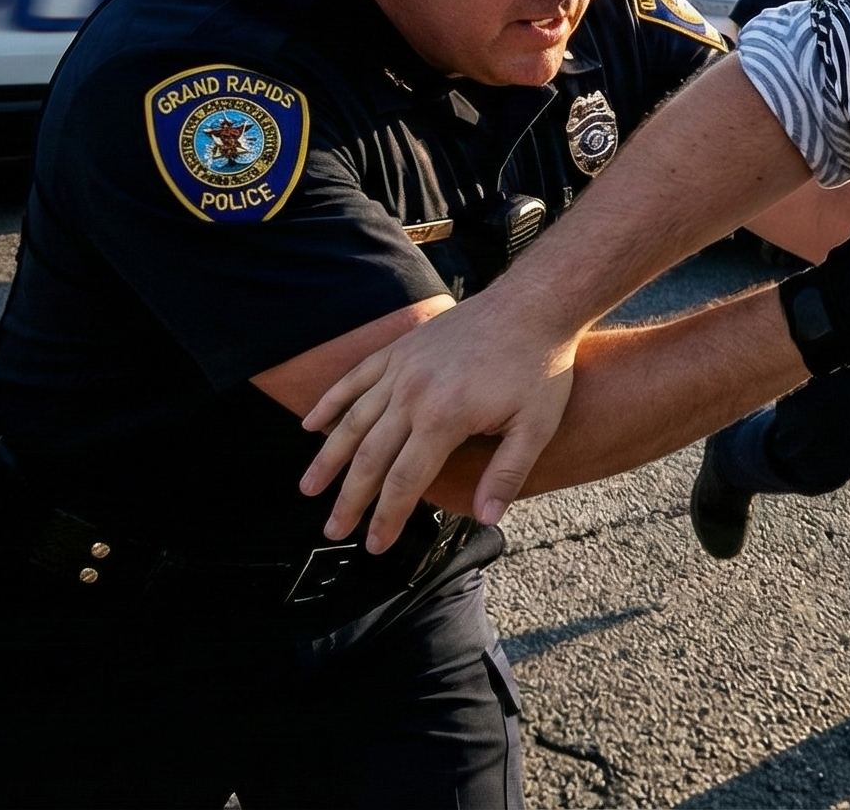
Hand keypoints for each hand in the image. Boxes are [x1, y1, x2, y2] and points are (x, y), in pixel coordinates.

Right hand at [299, 295, 579, 551]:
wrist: (534, 305)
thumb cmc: (540, 366)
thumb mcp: (536, 426)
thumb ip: (507, 473)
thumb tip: (487, 519)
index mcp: (443, 418)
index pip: (403, 481)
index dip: (386, 517)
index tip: (375, 544)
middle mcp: (411, 394)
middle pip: (369, 458)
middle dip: (349, 500)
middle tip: (334, 530)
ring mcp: (401, 368)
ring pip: (353, 421)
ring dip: (328, 459)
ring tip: (309, 488)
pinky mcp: (400, 349)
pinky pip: (355, 378)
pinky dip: (330, 403)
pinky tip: (310, 425)